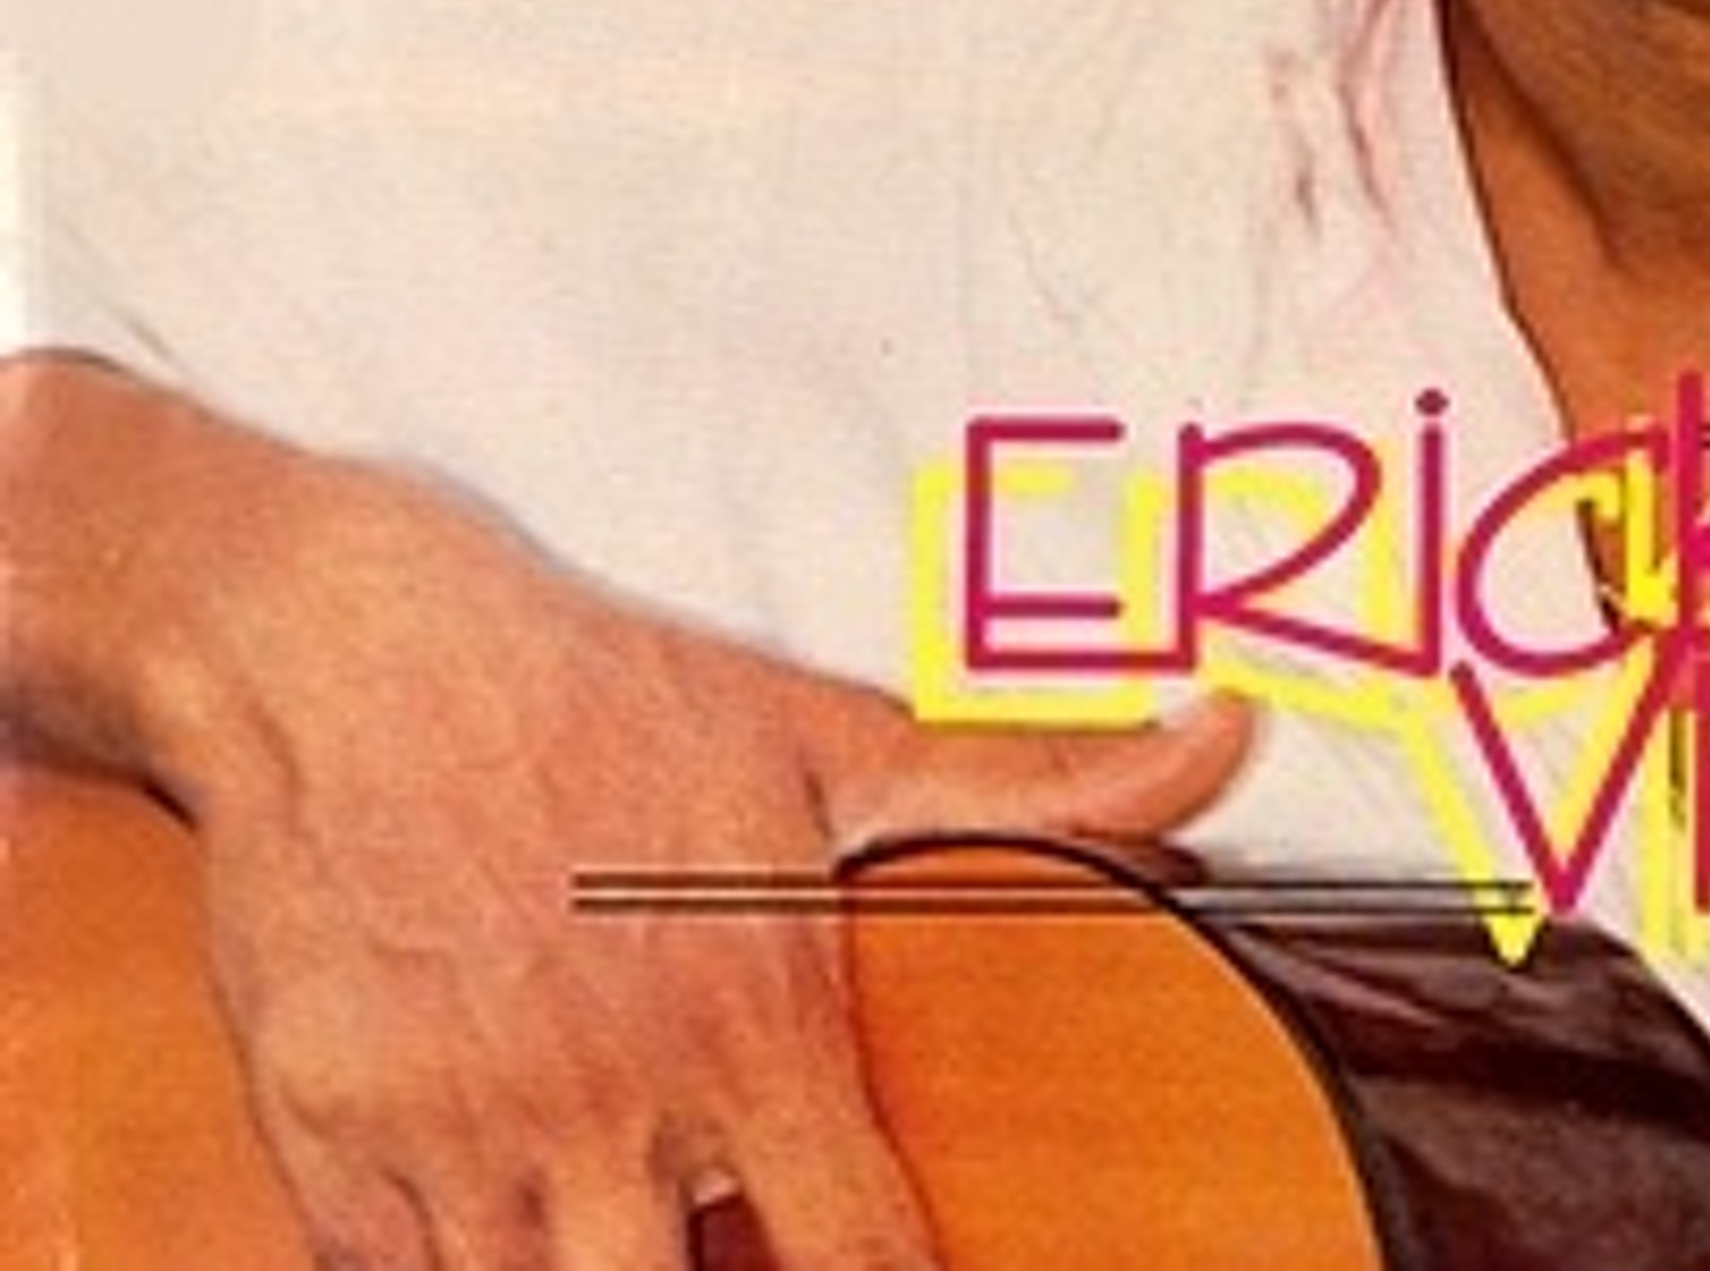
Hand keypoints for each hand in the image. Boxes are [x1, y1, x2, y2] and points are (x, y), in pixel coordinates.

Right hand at [125, 412, 1249, 1268]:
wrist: (359, 653)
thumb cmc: (612, 700)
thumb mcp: (831, 741)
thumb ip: (1039, 784)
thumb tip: (1227, 735)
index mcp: (751, 1023)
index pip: (858, 1258)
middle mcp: (607, 1102)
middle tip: (731, 1225)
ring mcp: (457, 1140)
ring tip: (628, 1207)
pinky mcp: (329, 1150)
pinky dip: (451, 1264)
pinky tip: (504, 1208)